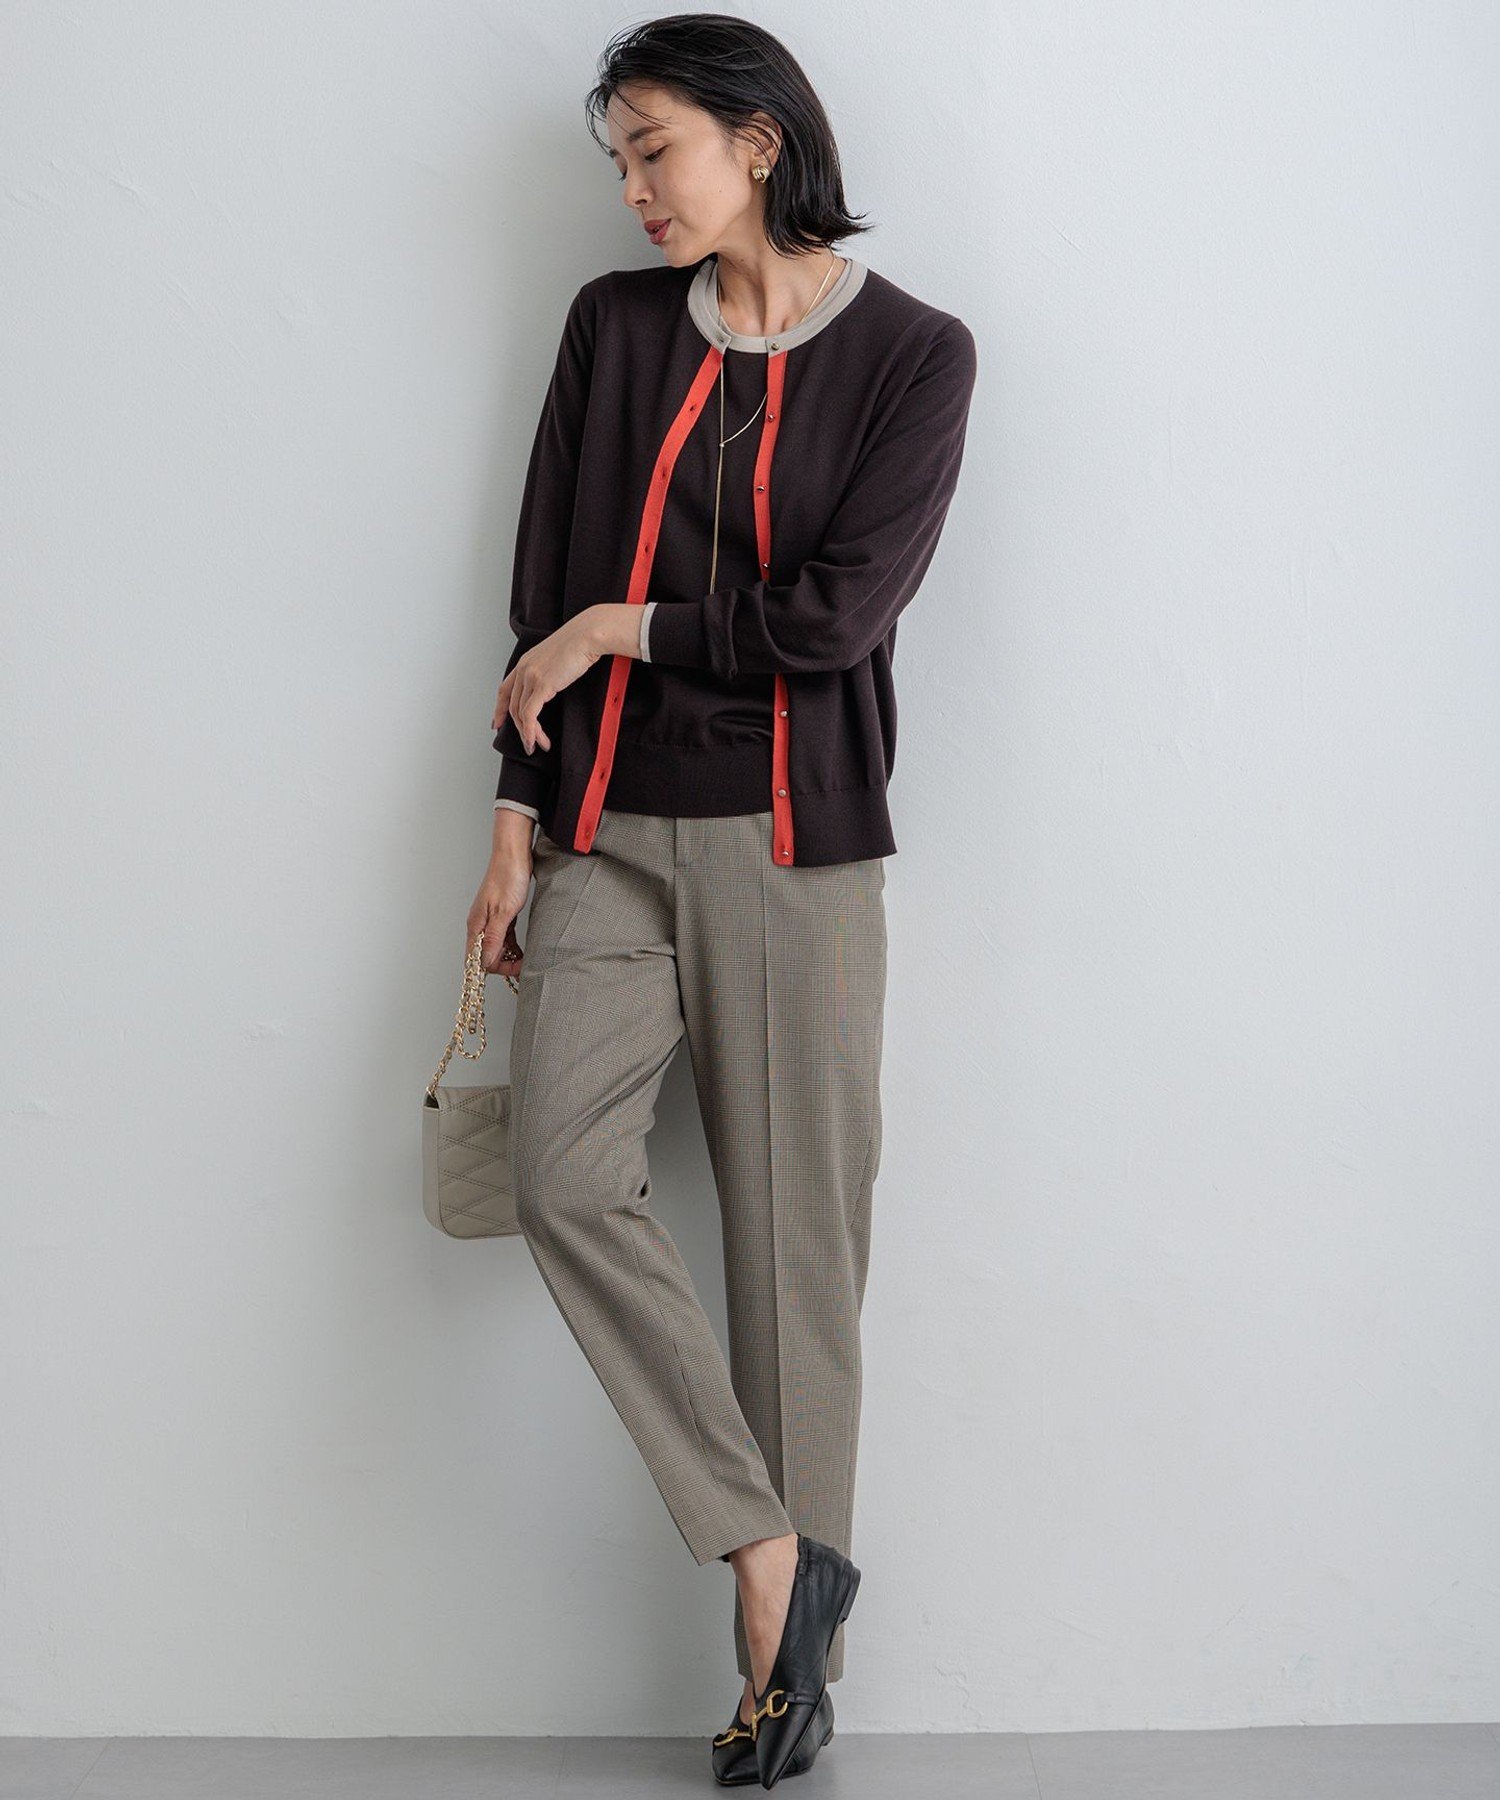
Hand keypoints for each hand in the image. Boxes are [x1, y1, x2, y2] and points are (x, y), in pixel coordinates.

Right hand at [467, 834, 533, 976]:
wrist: (513, 854)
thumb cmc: (508, 877)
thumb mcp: (504, 912)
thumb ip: (494, 938)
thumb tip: (485, 961)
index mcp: (476, 925)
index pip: (477, 959)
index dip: (495, 968)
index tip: (514, 970)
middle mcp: (480, 924)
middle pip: (486, 956)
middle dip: (504, 964)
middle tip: (523, 965)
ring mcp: (490, 920)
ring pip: (495, 948)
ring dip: (509, 956)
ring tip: (525, 958)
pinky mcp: (500, 915)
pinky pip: (503, 938)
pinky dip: (512, 946)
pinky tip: (522, 948)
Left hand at [492, 611, 606, 754]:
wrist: (588, 634)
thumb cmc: (580, 643)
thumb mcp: (557, 658)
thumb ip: (549, 671)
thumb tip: (553, 684)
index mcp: (525, 662)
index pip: (504, 690)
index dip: (499, 709)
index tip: (497, 723)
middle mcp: (524, 669)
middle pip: (513, 706)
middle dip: (520, 729)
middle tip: (530, 743)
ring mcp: (531, 677)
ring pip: (521, 713)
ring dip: (529, 734)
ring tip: (538, 745)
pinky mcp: (542, 685)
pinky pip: (530, 715)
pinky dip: (531, 731)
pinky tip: (537, 740)